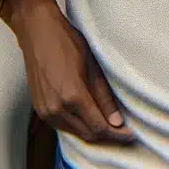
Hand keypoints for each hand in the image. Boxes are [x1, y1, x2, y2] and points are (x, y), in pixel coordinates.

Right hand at [7, 0, 133, 144]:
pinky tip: (89, 120)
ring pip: (75, 133)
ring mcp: (45, 110)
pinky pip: (63, 126)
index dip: (117, 134)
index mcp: (72, 97)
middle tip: (124, 133)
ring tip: (110, 128)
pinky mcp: (39, 108)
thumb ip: (104, 97)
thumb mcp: (92, 66)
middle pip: (87, 134)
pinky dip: (78, 127)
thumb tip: (116, 121)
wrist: (37, 31)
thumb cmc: (66, 42)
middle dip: (107, 136)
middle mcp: (56, 108)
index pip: (99, 127)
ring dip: (93, 133)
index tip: (131, 135)